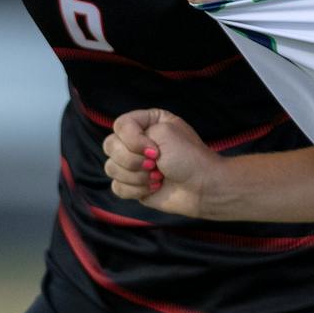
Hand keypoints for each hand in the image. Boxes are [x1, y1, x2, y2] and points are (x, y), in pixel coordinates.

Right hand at [104, 109, 220, 217]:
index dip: (133, 140)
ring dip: (137, 176)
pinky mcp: (132, 185)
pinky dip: (135, 190)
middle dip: (133, 160)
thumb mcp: (164, 131)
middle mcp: (136, 141)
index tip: (156, 150)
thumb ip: (134, 134)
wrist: (203, 187)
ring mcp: (133, 164)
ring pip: (111, 168)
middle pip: (110, 146)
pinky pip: (116, 187)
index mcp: (145, 122)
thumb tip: (124, 158)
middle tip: (156, 164)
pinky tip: (154, 188)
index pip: (120, 125)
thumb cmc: (189, 157)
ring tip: (159, 177)